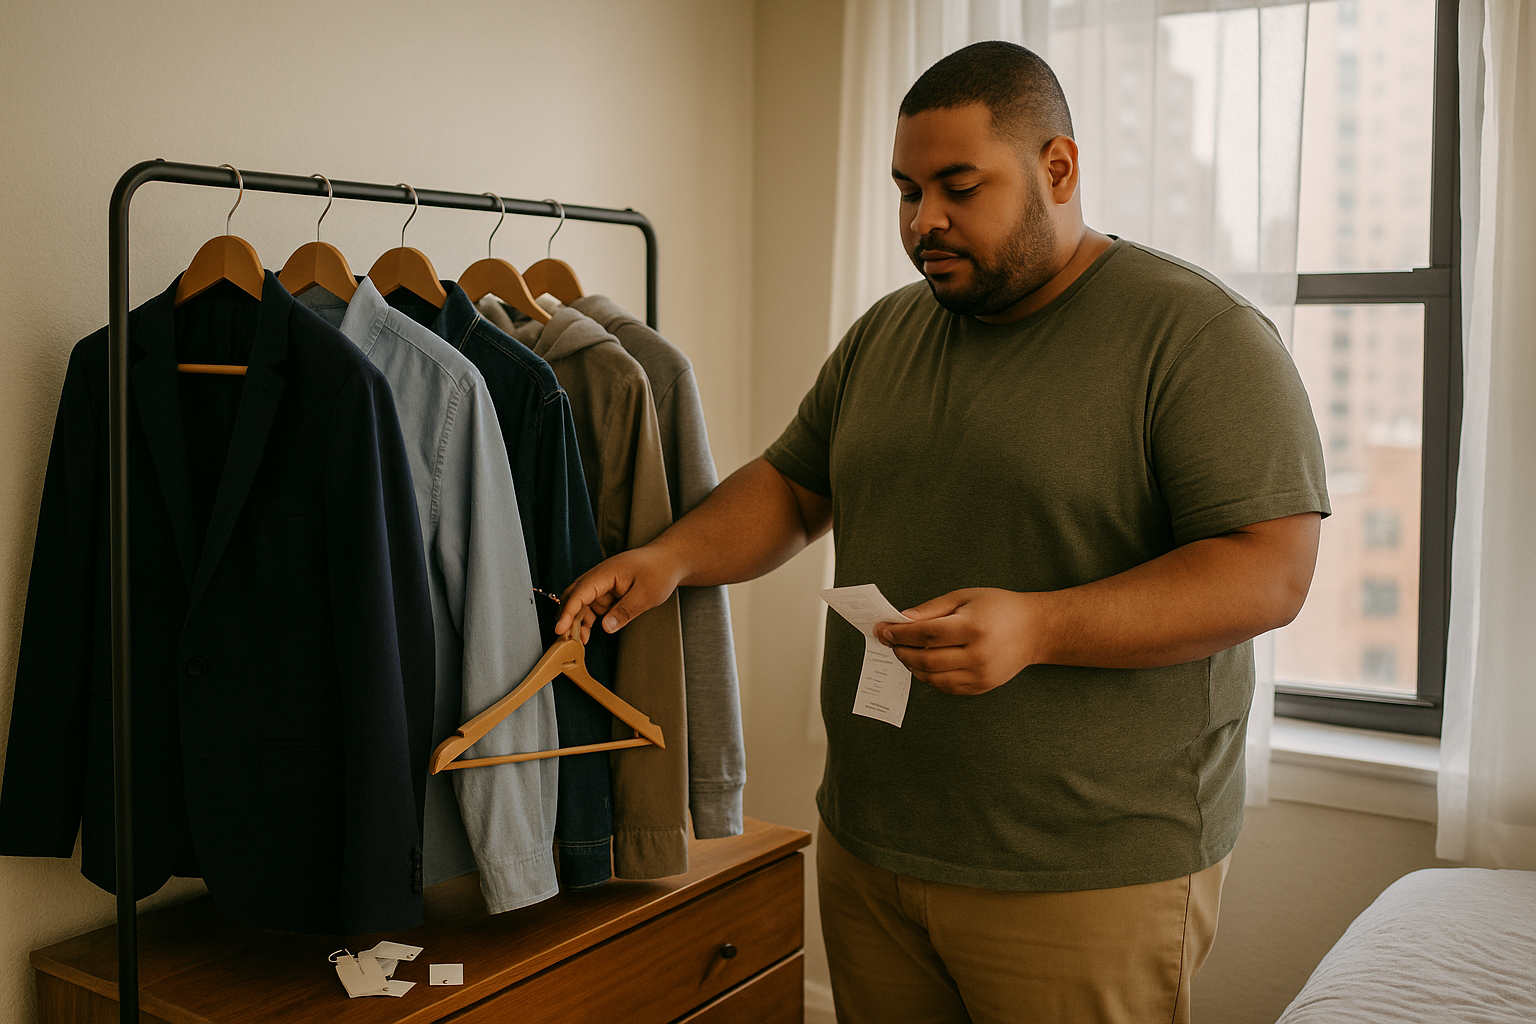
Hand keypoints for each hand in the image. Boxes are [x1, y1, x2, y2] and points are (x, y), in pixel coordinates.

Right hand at [556, 545, 686, 642]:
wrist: (669, 561)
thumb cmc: (659, 571)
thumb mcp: (646, 594)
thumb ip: (625, 611)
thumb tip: (606, 628)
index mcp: (606, 573)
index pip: (580, 592)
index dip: (568, 611)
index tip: (560, 628)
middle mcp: (599, 578)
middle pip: (574, 597)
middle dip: (566, 619)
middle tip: (565, 641)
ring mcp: (602, 585)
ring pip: (580, 605)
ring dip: (576, 622)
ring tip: (577, 642)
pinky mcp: (606, 593)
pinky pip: (590, 607)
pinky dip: (586, 621)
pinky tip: (586, 634)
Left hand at [876, 588, 1037, 695]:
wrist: (1035, 630)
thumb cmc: (1000, 608)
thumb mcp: (965, 597)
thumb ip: (932, 610)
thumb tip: (902, 620)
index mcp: (972, 627)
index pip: (926, 634)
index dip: (900, 634)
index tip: (883, 630)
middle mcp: (977, 654)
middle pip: (926, 659)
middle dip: (901, 651)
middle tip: (889, 642)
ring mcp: (980, 674)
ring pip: (933, 677)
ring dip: (912, 666)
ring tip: (904, 653)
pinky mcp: (982, 686)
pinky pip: (946, 687)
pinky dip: (929, 677)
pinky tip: (923, 665)